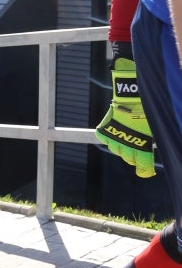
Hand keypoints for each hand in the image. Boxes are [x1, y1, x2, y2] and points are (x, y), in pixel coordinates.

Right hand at [95, 58, 154, 177]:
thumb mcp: (156, 126)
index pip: (142, 166)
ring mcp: (114, 138)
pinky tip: (116, 131)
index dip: (144, 171)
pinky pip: (105, 139)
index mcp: (142, 146)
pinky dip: (110, 137)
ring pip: (116, 150)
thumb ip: (156, 139)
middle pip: (128, 159)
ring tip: (127, 138)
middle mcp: (126, 145)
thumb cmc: (148, 110)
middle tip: (137, 150)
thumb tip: (163, 147)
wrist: (131, 96)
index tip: (146, 171)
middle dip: (133, 156)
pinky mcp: (103, 130)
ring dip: (121, 147)